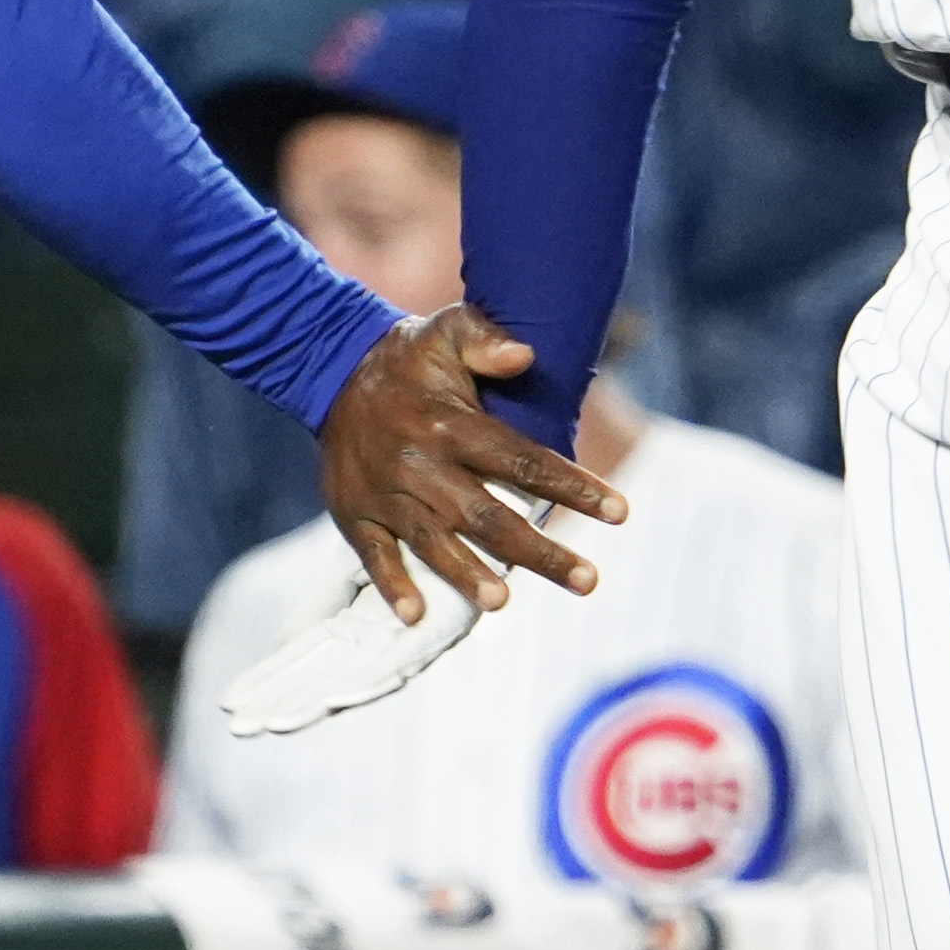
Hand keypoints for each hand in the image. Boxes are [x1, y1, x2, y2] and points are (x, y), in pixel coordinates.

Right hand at [317, 305, 621, 617]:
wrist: (328, 370)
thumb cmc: (408, 357)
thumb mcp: (445, 333)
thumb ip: (485, 341)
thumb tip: (526, 356)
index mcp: (449, 424)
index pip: (522, 461)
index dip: (573, 487)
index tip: (620, 512)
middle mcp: (417, 463)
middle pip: (486, 516)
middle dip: (540, 552)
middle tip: (588, 580)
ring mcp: (384, 493)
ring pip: (432, 542)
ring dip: (467, 575)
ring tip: (503, 602)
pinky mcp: (354, 513)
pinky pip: (373, 556)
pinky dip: (392, 586)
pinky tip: (417, 616)